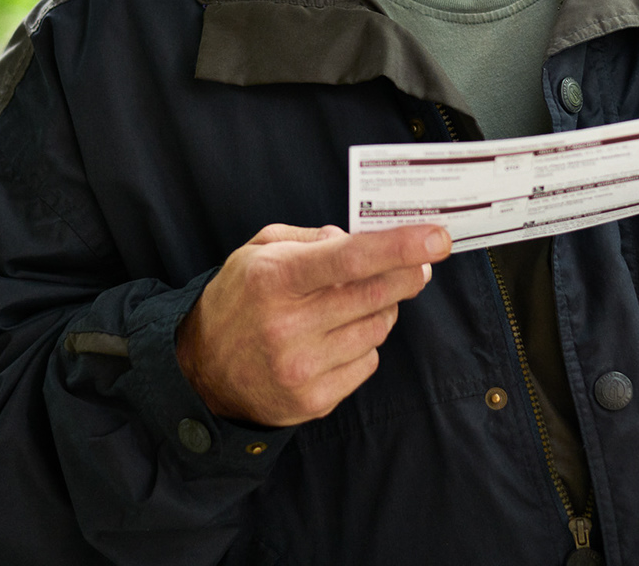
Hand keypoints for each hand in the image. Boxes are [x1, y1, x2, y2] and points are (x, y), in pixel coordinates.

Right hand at [176, 223, 450, 427]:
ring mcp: (302, 368)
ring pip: (378, 329)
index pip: (350, 260)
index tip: (436, 239)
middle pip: (375, 295)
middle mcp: (288, 326)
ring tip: (352, 305)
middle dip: (408, 274)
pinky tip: (337, 340)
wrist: (202, 372)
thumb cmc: (239, 301)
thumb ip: (312, 238)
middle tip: (421, 262)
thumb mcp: (259, 251)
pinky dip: (363, 345)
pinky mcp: (314, 400)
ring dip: (380, 310)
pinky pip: (368, 363)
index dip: (399, 247)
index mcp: (275, 279)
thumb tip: (362, 239)